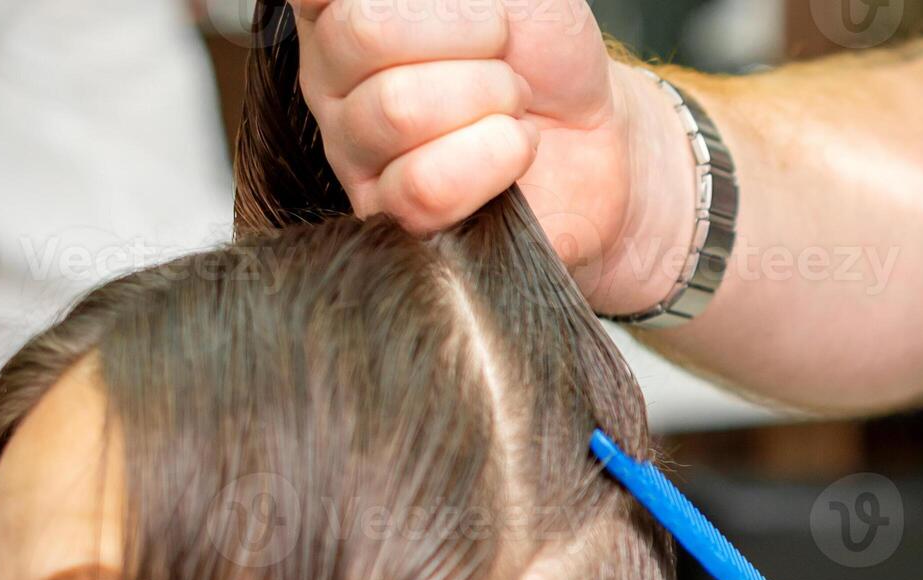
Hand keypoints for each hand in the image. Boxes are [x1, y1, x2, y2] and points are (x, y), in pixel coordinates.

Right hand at [292, 0, 690, 311]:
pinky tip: (510, 148)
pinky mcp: (390, 215)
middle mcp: (330, 75)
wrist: (592, 130)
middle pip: (365, 31)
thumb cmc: (542, 51)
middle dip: (470, 35)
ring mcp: (350, 149)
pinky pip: (425, 185)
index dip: (415, 3)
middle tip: (502, 56)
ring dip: (491, 97)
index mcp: (340, 8)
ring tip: (511, 105)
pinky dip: (495, 157)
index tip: (480, 13)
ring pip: (399, 109)